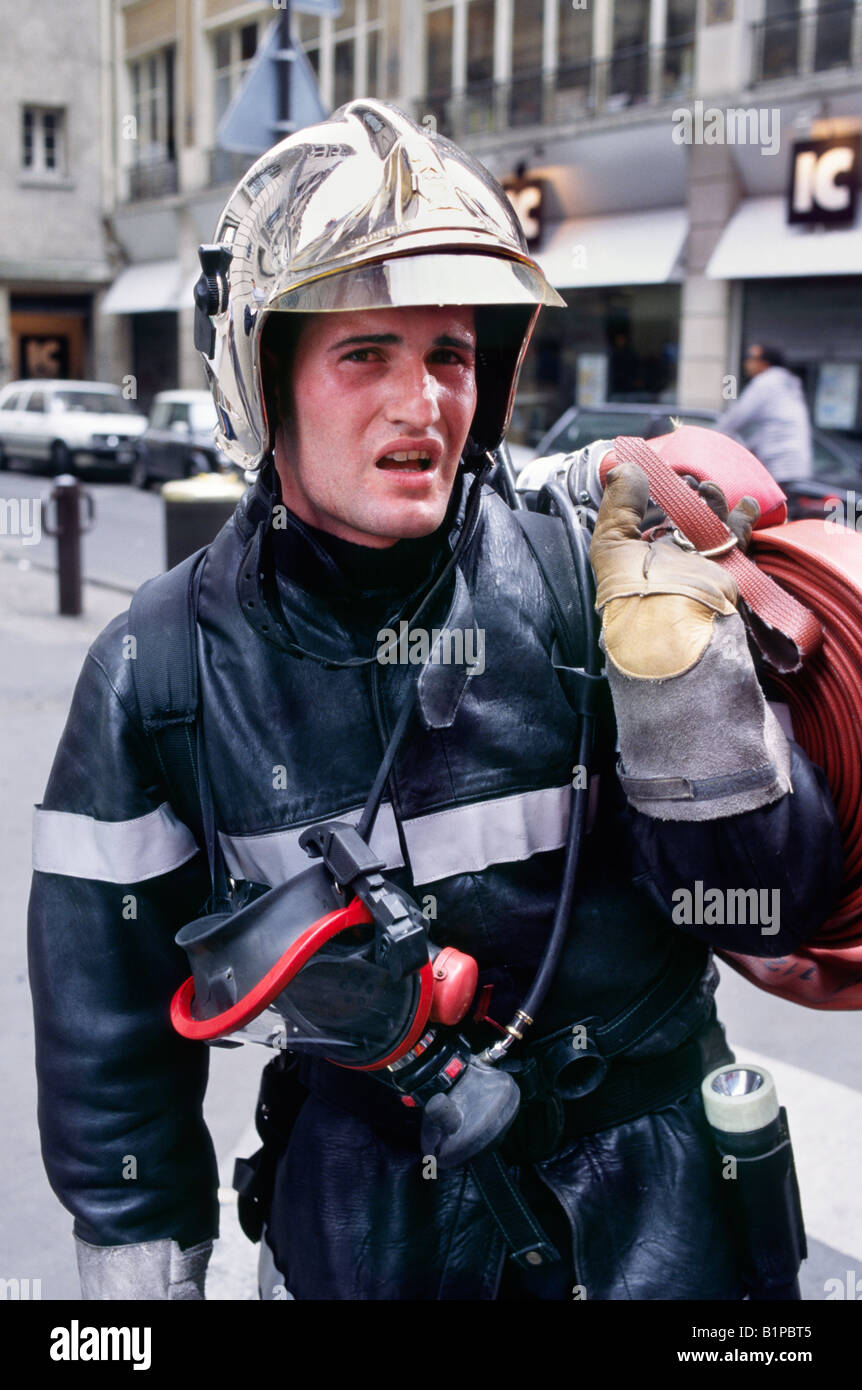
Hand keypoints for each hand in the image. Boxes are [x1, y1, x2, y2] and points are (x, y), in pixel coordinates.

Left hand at [590, 462, 749, 679]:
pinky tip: (745, 503)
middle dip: (688, 495)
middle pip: (684, 518)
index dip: (656, 495)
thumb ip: (618, 502)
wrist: (666, 623)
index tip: (660, 474)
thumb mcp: (610, 541)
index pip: (650, 518)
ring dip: (714, 502)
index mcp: (640, 555)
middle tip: (688, 481)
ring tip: (709, 488)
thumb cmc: (630, 588)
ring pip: (712, 524)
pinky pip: (738, 541)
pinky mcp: (726, 570)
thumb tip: (625, 467)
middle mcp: (670, 560)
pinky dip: (745, 519)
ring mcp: (699, 565)